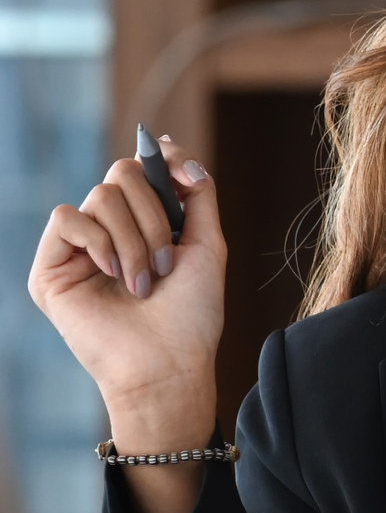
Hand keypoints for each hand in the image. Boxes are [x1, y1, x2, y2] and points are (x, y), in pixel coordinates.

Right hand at [27, 136, 226, 512]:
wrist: (167, 362)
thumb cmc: (192, 314)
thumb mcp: (208, 246)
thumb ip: (198, 196)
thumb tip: (175, 150)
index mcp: (145, 226)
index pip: (142, 172)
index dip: (162, 159)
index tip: (186, 170)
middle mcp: (111, 233)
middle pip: (122, 175)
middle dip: (156, 213)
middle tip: (168, 260)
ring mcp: (80, 249)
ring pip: (101, 196)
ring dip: (136, 237)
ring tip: (145, 280)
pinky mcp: (51, 267)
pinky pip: (68, 218)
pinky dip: (99, 240)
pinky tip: (113, 273)